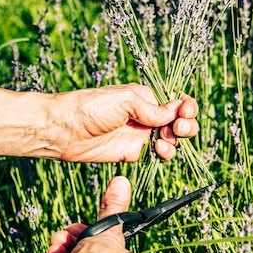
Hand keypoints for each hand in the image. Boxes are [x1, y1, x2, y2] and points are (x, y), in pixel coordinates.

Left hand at [51, 83, 198, 161]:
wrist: (65, 129)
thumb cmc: (90, 107)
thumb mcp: (125, 100)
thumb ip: (152, 109)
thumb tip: (177, 111)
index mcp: (146, 97)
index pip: (176, 101)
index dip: (186, 107)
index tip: (185, 112)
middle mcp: (146, 115)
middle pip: (179, 121)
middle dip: (185, 125)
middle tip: (178, 128)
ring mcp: (141, 135)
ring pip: (172, 140)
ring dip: (175, 141)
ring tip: (163, 140)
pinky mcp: (134, 152)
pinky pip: (158, 154)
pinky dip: (165, 154)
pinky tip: (158, 150)